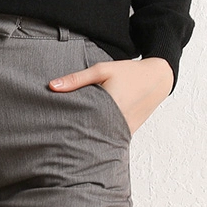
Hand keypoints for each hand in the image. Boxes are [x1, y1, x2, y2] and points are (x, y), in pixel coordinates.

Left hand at [48, 57, 173, 134]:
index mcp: (109, 108)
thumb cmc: (127, 72)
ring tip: (67, 132)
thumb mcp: (101, 70)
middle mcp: (117, 124)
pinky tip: (87, 130)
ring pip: (98, 137)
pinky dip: (98, 133)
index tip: (49, 124)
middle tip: (53, 130)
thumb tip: (51, 86)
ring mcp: (124, 132)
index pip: (80, 121)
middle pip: (87, 133)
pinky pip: (109, 137)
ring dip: (85, 134)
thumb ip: (76, 79)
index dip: (64, 123)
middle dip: (72, 131)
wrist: (156, 79)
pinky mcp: (128, 133)